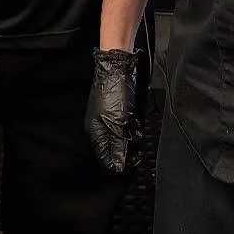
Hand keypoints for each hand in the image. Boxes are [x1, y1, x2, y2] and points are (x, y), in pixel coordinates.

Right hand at [85, 48, 140, 173]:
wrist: (117, 65)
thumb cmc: (115, 93)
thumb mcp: (119, 123)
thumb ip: (119, 146)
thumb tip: (119, 167)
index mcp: (95, 134)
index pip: (106, 159)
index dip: (120, 163)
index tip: (134, 162)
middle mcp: (98, 128)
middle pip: (112, 150)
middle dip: (125, 152)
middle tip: (138, 149)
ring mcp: (105, 118)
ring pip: (118, 139)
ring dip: (129, 140)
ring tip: (137, 135)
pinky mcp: (113, 110)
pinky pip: (122, 127)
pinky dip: (130, 129)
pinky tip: (136, 126)